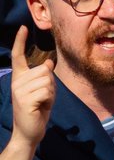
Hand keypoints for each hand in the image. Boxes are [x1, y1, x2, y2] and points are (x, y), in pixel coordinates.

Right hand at [9, 25, 55, 149]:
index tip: (23, 27)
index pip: (18, 56)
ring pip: (47, 81)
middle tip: (44, 98)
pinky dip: (49, 100)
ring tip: (42, 103)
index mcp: (19, 77)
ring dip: (51, 94)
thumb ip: (45, 77)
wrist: (30, 131)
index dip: (20, 41)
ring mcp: (19, 90)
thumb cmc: (38, 110)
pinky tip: (41, 107)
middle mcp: (16, 81)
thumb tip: (49, 62)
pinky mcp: (25, 100)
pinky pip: (46, 92)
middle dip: (51, 84)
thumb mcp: (44, 92)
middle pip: (44, 70)